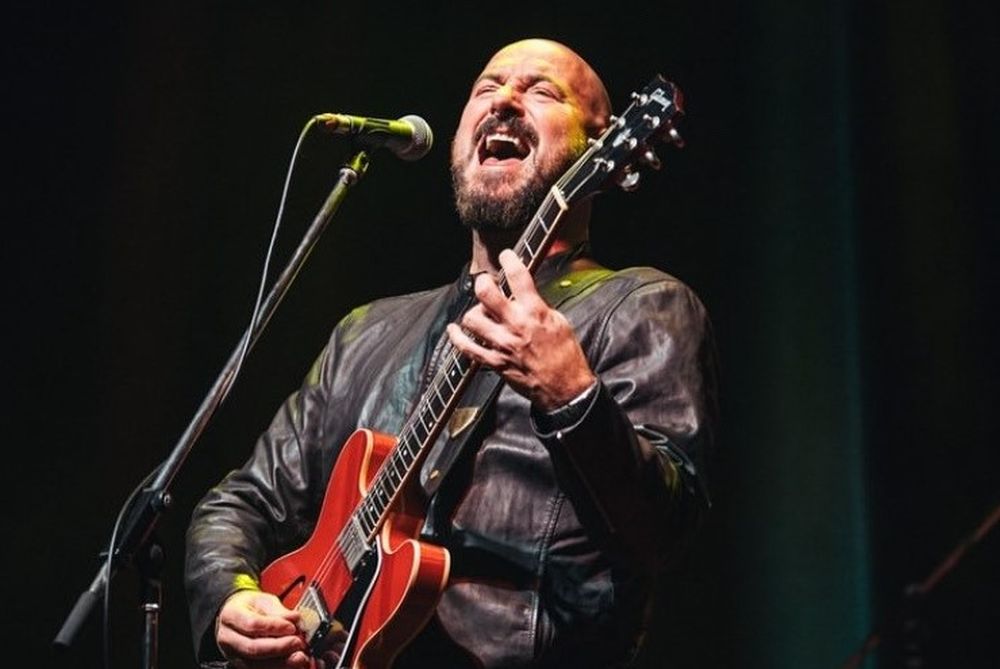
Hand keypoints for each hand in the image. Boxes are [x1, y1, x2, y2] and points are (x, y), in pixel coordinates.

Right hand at [215, 590, 313, 668]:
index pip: (252, 624)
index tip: (292, 626)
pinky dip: (279, 668)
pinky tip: (293, 664)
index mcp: (231, 616)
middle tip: (297, 642)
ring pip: (256, 665)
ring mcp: (233, 655)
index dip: (274, 627)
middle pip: (253, 648)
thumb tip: (295, 619)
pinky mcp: (242, 666)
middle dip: (279, 647)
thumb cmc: (251, 607)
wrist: (237, 617)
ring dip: (281, 663)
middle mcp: (228, 638)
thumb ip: (279, 610)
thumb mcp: (264, 600)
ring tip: (299, 657)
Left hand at [447, 249, 595, 409]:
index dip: (510, 259)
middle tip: (487, 284)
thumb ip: (539, 306)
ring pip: (472, 318)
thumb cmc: (565, 357)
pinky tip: (454, 330)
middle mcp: (516, 326)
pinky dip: (457, 338)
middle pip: (486, 293)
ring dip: (474, 311)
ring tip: (481, 312)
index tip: (507, 255)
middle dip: (483, 283)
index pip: (519, 276)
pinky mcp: (494, 362)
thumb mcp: (560, 322)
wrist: (565, 389)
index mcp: (536, 313)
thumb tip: (525, 294)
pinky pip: (467, 348)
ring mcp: (502, 345)